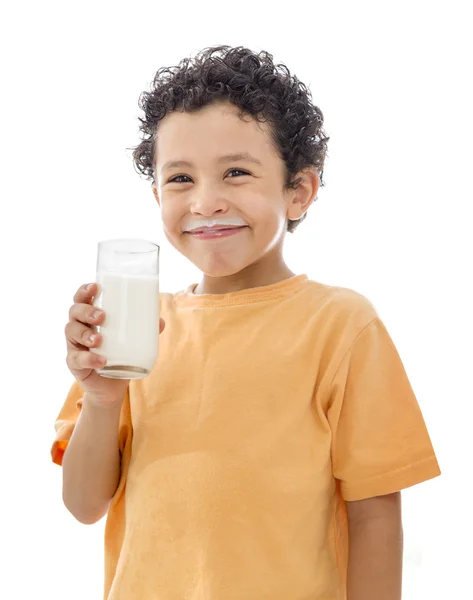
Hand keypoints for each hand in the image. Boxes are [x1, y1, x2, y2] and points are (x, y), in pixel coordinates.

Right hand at [65, 282, 164, 404]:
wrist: (111, 387)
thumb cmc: (119, 356)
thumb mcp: (132, 341)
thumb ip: (144, 331)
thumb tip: (160, 321)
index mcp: (89, 318)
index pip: (81, 299)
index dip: (84, 291)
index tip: (95, 287)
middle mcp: (78, 328)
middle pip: (74, 312)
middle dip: (86, 311)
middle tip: (102, 316)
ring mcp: (74, 346)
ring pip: (72, 332)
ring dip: (85, 334)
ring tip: (99, 339)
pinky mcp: (74, 364)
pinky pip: (77, 359)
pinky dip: (89, 359)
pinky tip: (101, 360)